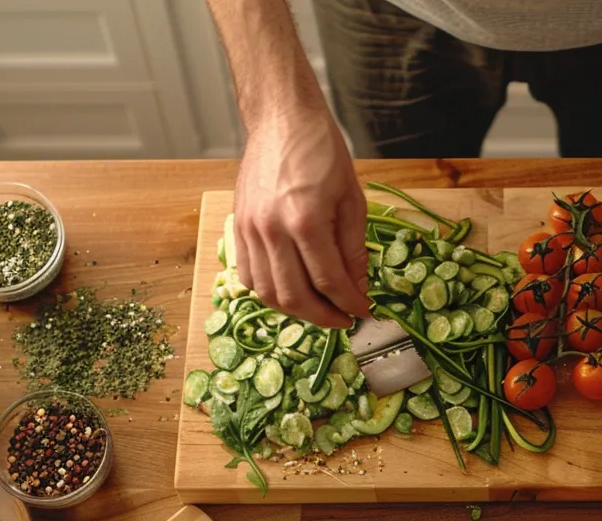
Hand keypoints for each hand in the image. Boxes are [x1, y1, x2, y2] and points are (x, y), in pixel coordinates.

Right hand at [233, 109, 370, 327]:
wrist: (282, 119)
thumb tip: (358, 287)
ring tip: (318, 309)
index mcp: (306, 222)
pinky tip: (289, 290)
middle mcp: (272, 231)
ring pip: (268, 292)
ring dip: (295, 310)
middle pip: (295, 297)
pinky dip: (269, 291)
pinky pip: (248, 274)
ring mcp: (250, 230)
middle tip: (343, 319)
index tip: (364, 312)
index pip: (330, 282)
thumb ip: (354, 248)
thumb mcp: (352, 198)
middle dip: (323, 317)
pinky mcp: (237, 226)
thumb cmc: (322, 151)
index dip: (350, 304)